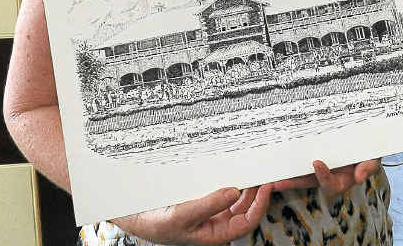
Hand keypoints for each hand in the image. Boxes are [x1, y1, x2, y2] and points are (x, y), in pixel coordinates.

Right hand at [112, 184, 271, 245]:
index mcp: (215, 234)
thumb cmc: (156, 223)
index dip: (260, 205)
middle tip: (265, 173)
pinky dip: (233, 181)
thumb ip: (208, 205)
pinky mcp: (206, 200)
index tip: (266, 186)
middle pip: (246, 209)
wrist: (136, 214)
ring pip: (238, 199)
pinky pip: (226, 191)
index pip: (246, 222)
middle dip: (257, 192)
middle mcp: (216, 223)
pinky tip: (236, 171)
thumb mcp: (182, 215)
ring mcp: (212, 212)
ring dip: (247, 185)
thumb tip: (234, 192)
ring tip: (253, 169)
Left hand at [273, 159, 381, 194]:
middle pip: (308, 183)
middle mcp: (328, 176)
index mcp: (342, 180)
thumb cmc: (370, 151)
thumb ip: (368, 167)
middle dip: (292, 183)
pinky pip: (299, 161)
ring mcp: (319, 167)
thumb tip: (360, 178)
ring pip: (300, 174)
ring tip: (269, 175)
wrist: (365, 138)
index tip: (317, 163)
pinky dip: (288, 161)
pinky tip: (275, 158)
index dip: (323, 176)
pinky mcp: (312, 156)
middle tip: (276, 183)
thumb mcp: (373, 158)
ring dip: (285, 175)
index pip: (330, 184)